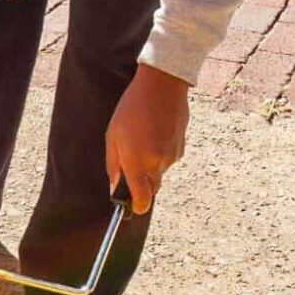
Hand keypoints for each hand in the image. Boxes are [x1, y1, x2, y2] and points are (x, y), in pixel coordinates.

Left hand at [105, 63, 190, 214]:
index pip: (141, 198)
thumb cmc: (131, 109)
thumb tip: (115, 187)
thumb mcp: (112, 135)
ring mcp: (171, 157)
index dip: (137, 206)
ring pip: (159, 172)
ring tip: (143, 138)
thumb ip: (113, 165)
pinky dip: (161, 153)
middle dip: (141, 182)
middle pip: (150, 187)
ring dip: (151, 164)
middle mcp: (156, 163)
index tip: (132, 207)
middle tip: (132, 160)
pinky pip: (169, 160)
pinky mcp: (182, 148)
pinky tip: (156, 134)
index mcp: (136, 161)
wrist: (162, 87)